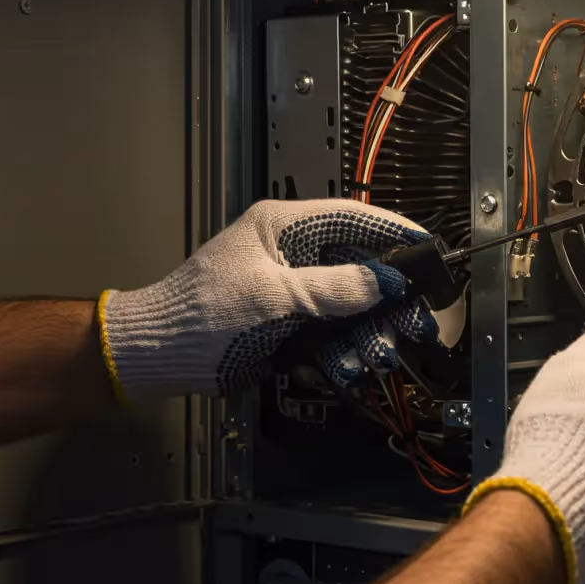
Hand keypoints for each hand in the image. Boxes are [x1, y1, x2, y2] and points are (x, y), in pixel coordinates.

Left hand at [100, 199, 445, 401]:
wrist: (155, 358)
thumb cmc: (199, 316)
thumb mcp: (275, 299)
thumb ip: (335, 287)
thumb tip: (385, 280)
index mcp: (283, 227)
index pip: (353, 217)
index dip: (395, 233)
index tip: (430, 251)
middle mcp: (291, 253)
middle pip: (358, 267)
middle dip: (387, 301)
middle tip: (415, 325)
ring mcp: (290, 289)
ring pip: (348, 304)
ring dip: (367, 332)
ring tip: (376, 356)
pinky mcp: (287, 321)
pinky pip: (329, 330)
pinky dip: (343, 349)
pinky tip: (351, 366)